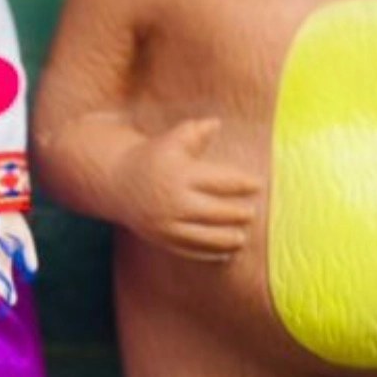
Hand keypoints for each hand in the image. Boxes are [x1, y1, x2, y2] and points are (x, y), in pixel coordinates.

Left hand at [0, 210, 37, 310]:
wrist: (0, 204)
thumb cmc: (10, 219)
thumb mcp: (24, 240)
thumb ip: (28, 255)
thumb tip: (33, 272)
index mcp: (2, 256)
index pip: (4, 277)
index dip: (8, 289)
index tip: (13, 300)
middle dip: (1, 290)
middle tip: (8, 301)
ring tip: (3, 293)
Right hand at [119, 118, 260, 261]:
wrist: (118, 183)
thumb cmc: (154, 156)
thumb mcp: (172, 139)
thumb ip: (196, 132)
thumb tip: (216, 123)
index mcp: (179, 175)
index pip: (220, 181)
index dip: (242, 184)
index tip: (257, 185)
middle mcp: (173, 202)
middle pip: (216, 212)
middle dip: (238, 214)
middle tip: (253, 213)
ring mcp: (167, 224)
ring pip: (205, 237)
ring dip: (228, 239)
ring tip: (243, 236)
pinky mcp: (162, 239)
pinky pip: (191, 250)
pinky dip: (211, 253)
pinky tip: (228, 250)